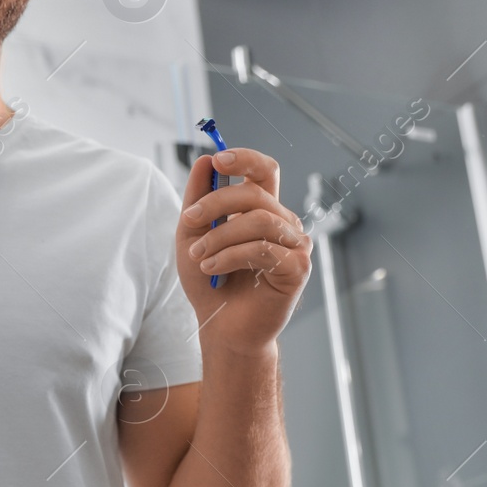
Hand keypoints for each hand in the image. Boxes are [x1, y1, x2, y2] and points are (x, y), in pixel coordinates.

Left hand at [175, 148, 311, 352]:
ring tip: (198, 257)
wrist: (220, 327)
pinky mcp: (298, 268)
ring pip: (258, 221)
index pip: (264, 171)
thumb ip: (198, 198)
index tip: (218, 160)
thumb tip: (206, 160)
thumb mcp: (192, 234)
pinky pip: (263, 249)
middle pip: (255, 193)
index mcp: (263, 210)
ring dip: (219, 237)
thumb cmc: (210, 282)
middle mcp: (284, 223)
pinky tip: (212, 268)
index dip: (245, 159)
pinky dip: (231, 256)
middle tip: (189, 220)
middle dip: (216, 203)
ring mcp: (295, 245)